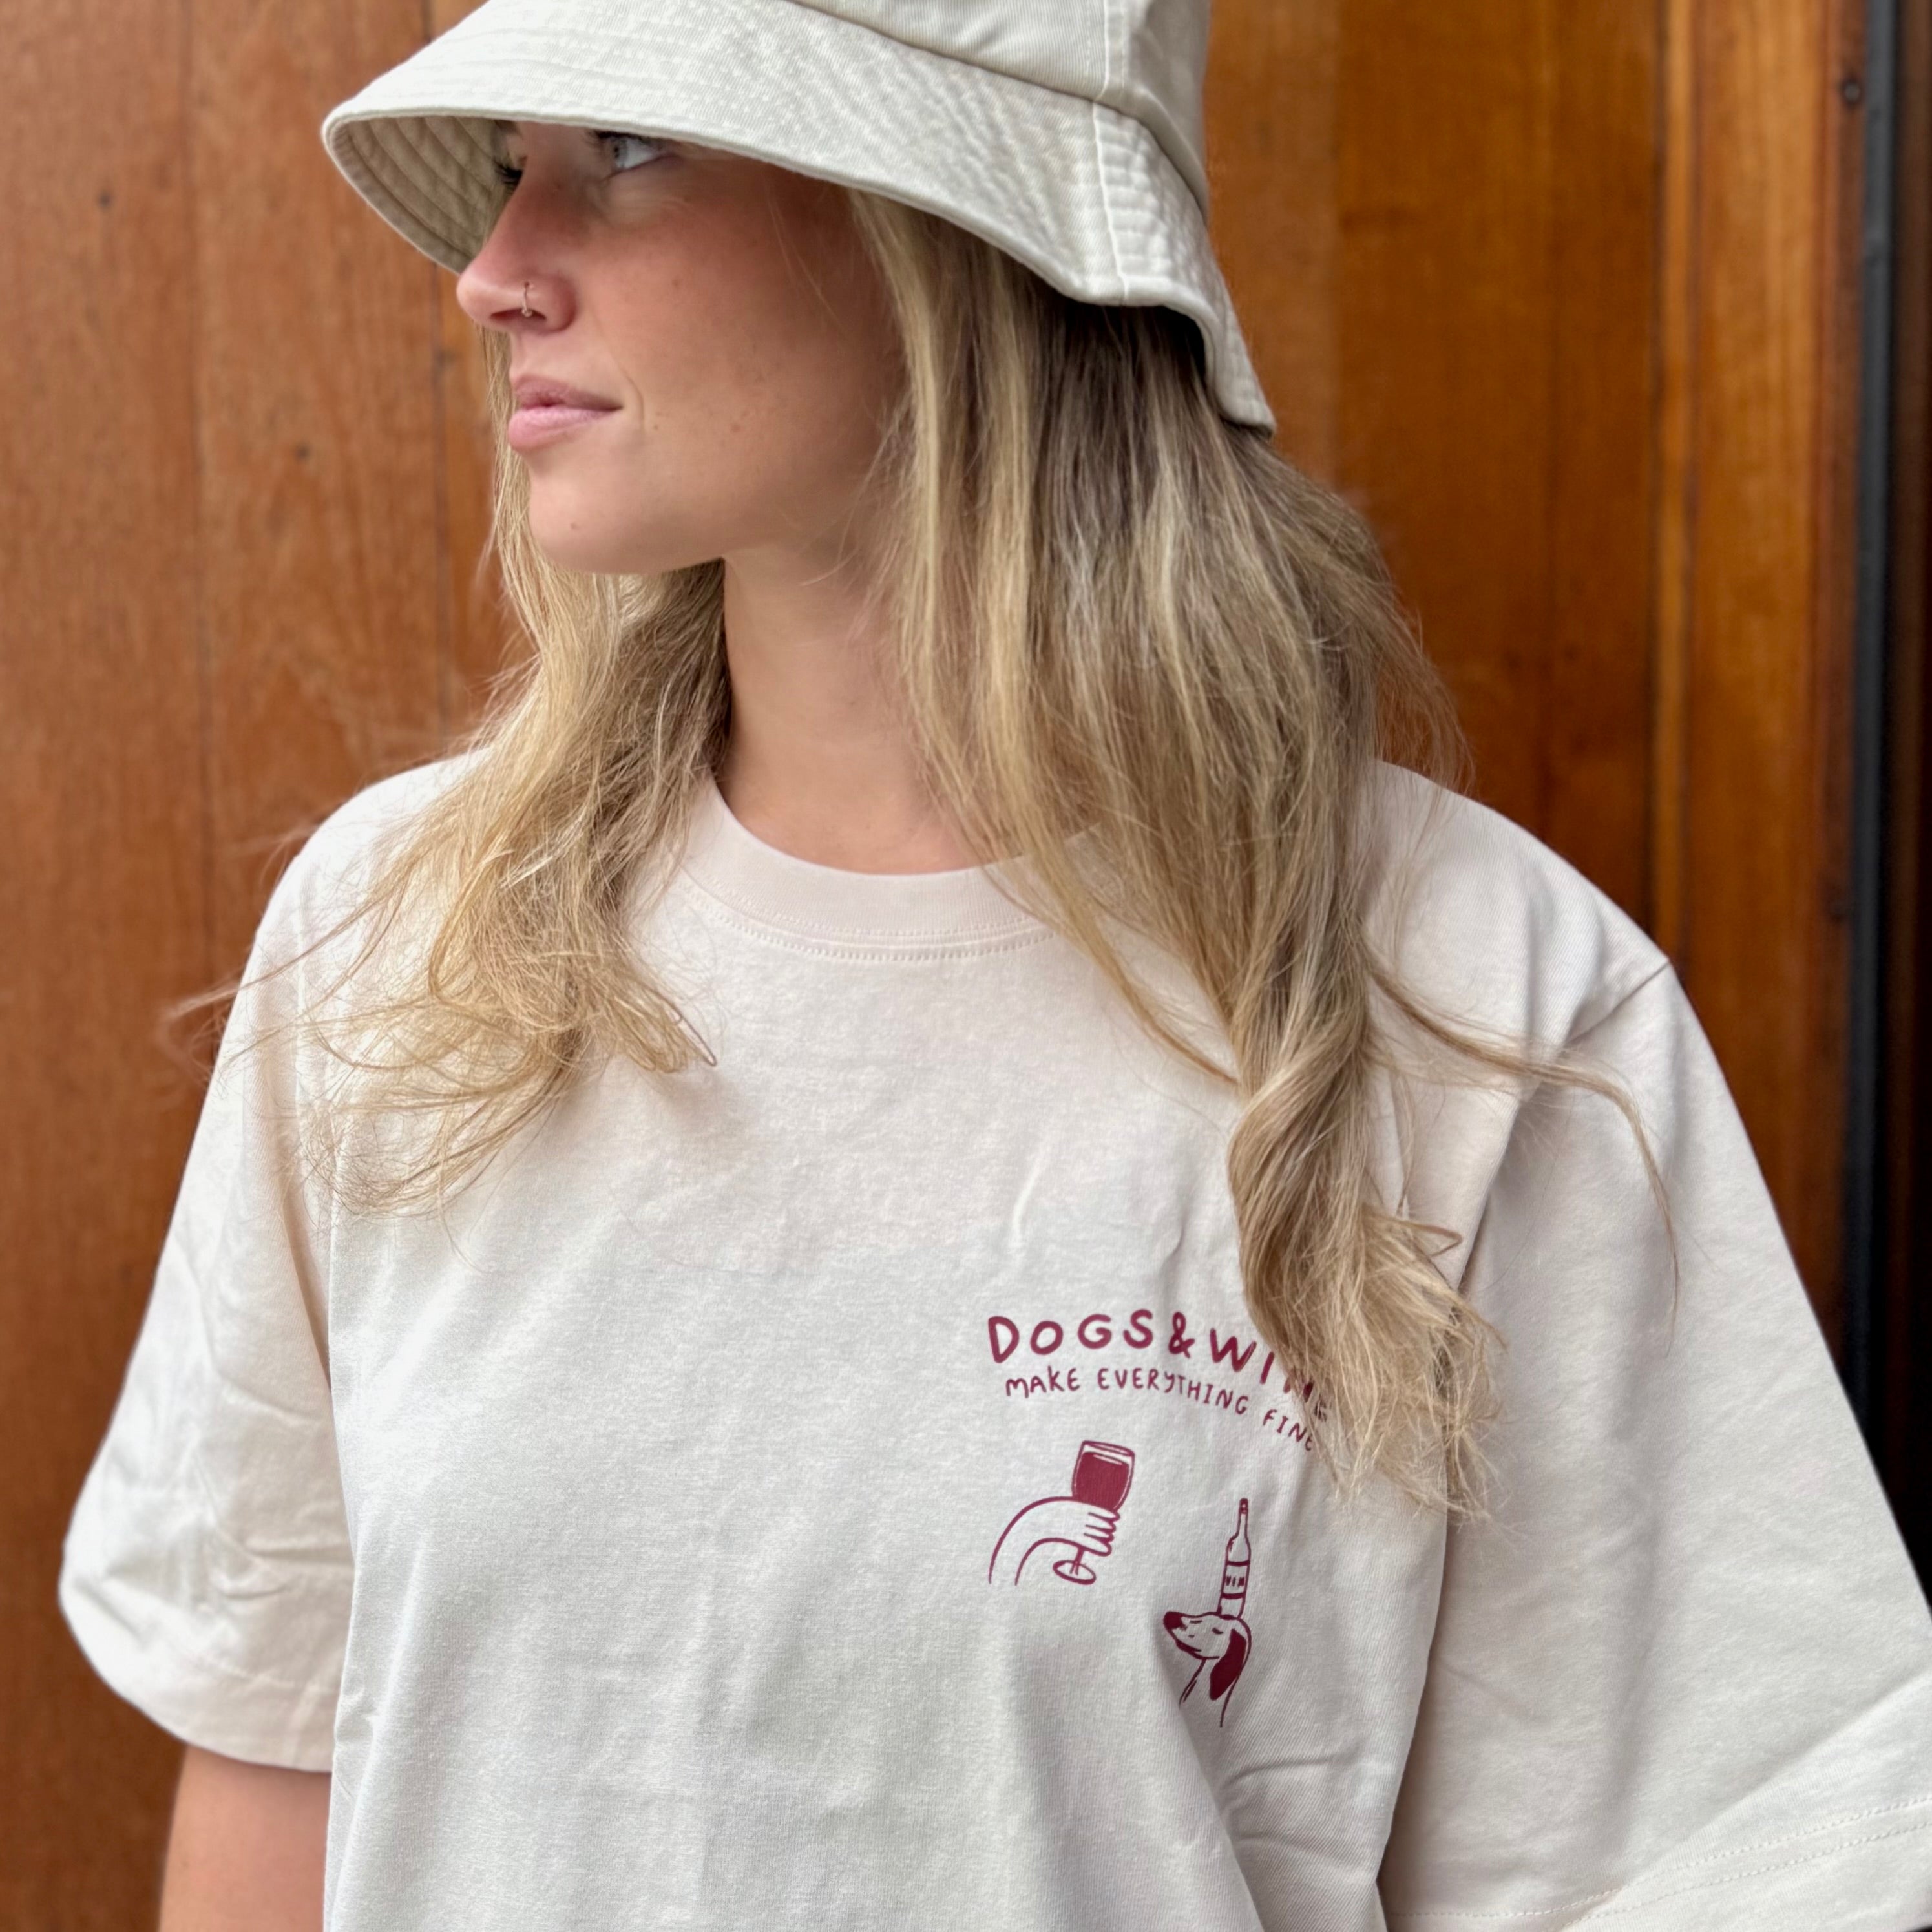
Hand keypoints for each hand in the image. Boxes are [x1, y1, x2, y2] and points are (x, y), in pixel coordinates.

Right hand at [987, 1495, 1120, 1584]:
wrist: (1030, 1525)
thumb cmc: (1047, 1515)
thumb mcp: (1062, 1508)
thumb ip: (1075, 1509)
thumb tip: (1089, 1513)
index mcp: (1073, 1504)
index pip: (1095, 1508)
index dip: (1107, 1512)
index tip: (1116, 1516)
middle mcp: (1074, 1514)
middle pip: (1097, 1520)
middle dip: (1107, 1524)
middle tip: (1113, 1528)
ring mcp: (1072, 1525)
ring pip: (1094, 1530)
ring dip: (1104, 1534)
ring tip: (1110, 1537)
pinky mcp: (1069, 1537)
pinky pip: (1086, 1542)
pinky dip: (1098, 1546)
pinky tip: (1106, 1549)